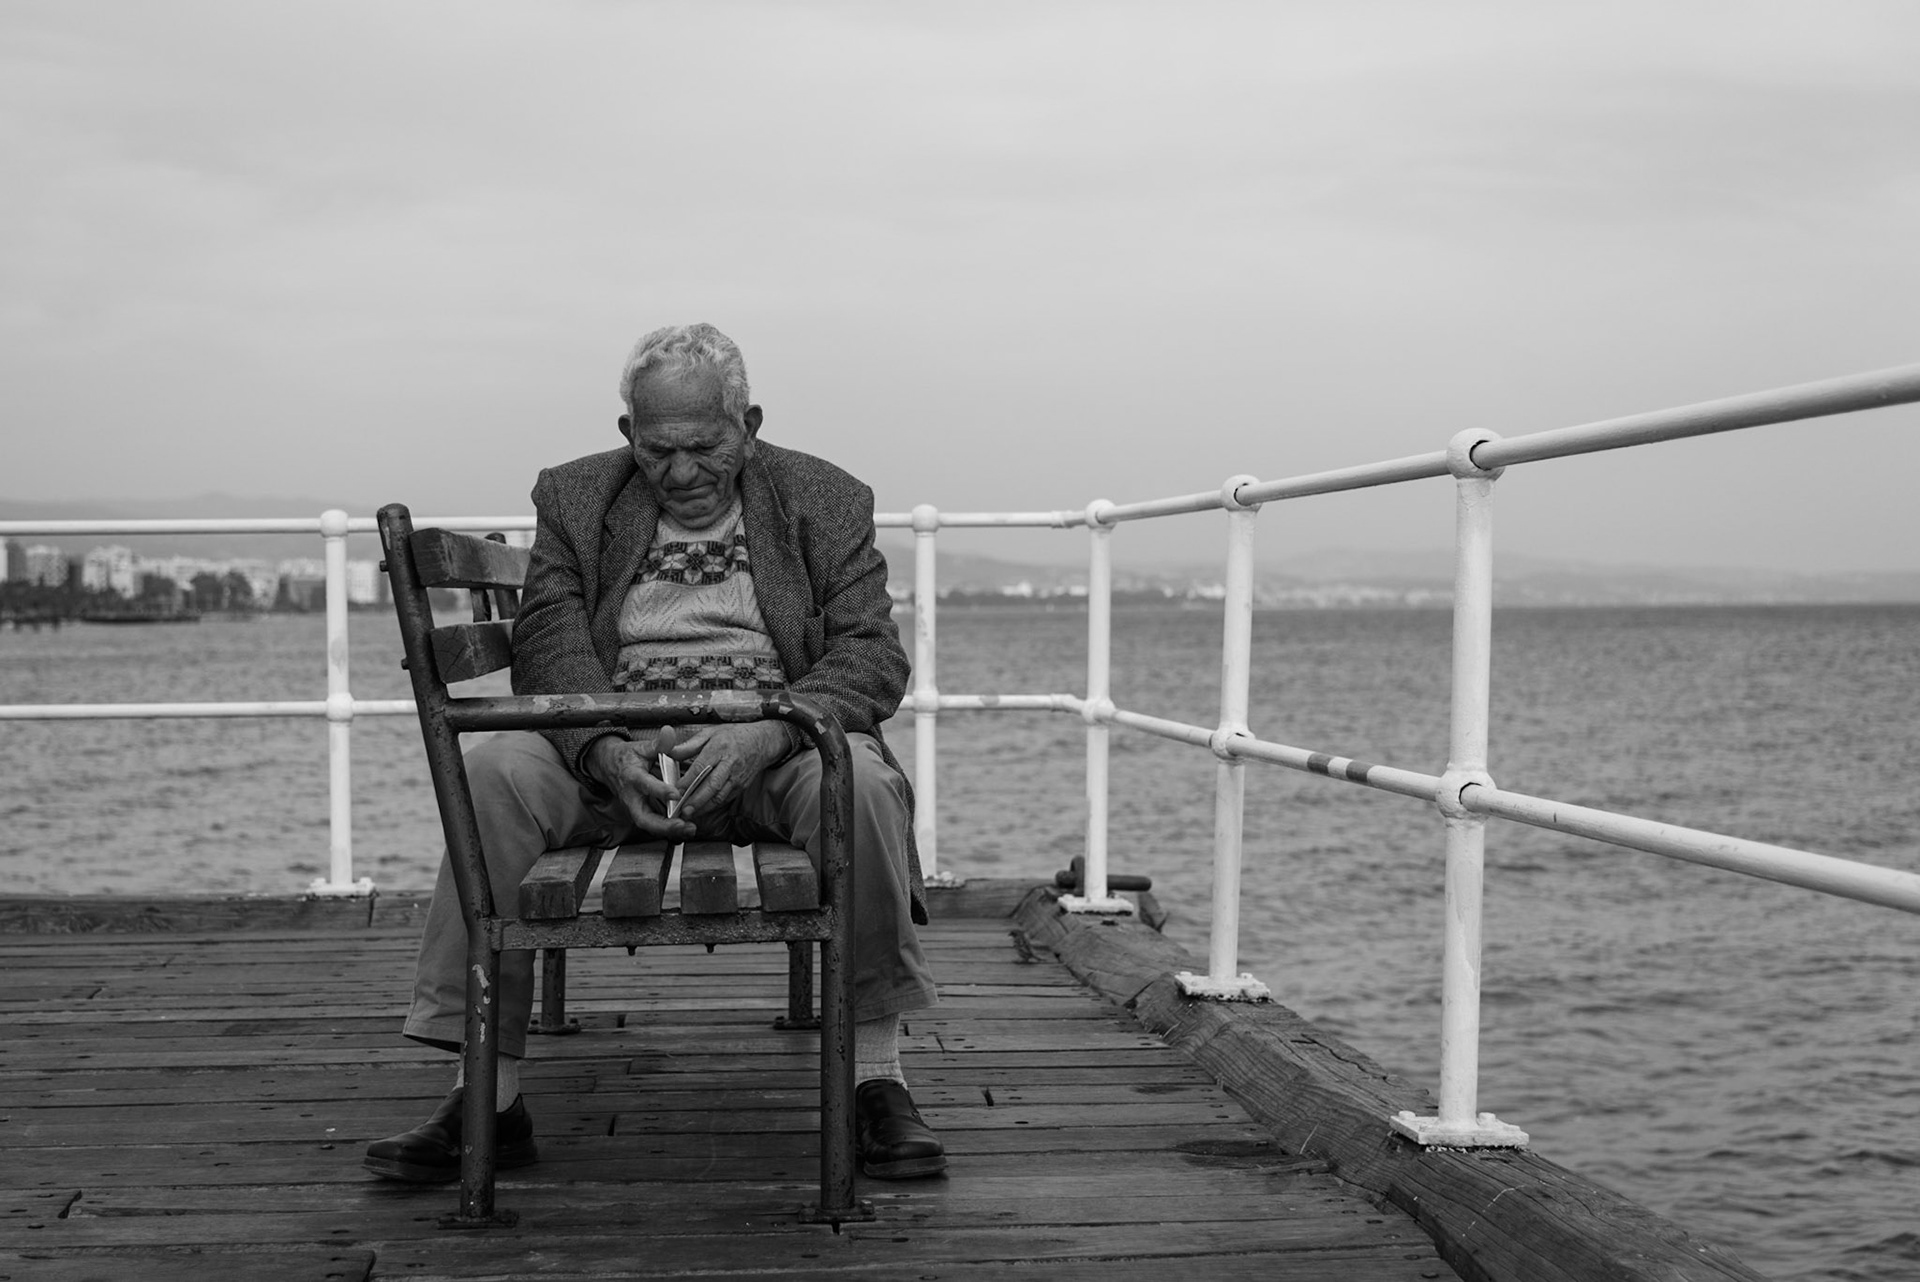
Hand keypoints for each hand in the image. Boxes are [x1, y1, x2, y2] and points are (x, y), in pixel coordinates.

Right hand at [584, 736, 694, 841]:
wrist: (608, 766)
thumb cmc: (627, 757)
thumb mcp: (641, 747)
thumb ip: (658, 743)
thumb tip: (669, 732)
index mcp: (632, 776)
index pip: (645, 785)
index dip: (659, 790)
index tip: (675, 793)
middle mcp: (631, 796)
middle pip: (644, 817)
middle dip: (664, 824)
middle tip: (682, 824)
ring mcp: (634, 807)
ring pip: (649, 825)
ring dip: (669, 830)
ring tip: (689, 829)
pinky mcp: (640, 813)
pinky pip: (653, 824)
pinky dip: (668, 828)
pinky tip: (685, 828)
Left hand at [664, 722, 791, 818]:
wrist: (761, 742)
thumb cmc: (733, 736)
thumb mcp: (709, 733)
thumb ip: (688, 745)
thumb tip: (669, 753)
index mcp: (719, 748)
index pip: (701, 767)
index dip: (688, 781)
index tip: (675, 790)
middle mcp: (729, 764)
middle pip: (712, 785)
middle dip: (696, 800)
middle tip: (682, 810)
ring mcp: (737, 777)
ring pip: (719, 796)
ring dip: (703, 807)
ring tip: (689, 814)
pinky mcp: (740, 786)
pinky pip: (725, 799)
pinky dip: (712, 806)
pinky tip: (700, 810)